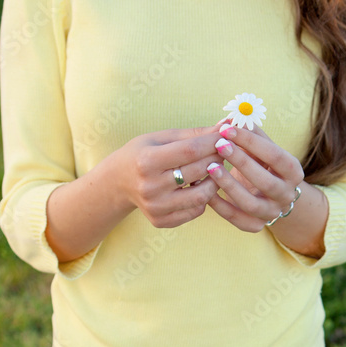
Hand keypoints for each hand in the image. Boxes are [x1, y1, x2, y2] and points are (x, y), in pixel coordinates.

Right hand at [115, 118, 232, 228]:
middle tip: (223, 152)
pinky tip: (199, 187)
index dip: (213, 142)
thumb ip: (194, 134)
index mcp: (147, 161)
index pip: (191, 150)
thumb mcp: (162, 138)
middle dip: (216, 159)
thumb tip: (226, 125)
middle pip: (198, 172)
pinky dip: (202, 199)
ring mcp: (155, 207)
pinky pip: (195, 211)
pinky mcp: (160, 221)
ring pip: (201, 196)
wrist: (119, 182)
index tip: (226, 135)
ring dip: (214, 182)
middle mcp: (150, 186)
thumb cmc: (143, 154)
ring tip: (213, 171)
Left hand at [205, 123, 304, 231]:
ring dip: (229, 185)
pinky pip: (236, 218)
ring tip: (210, 167)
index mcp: (293, 172)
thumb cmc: (262, 165)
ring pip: (251, 204)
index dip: (250, 141)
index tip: (227, 129)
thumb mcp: (261, 148)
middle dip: (241, 162)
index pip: (275, 155)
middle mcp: (287, 195)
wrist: (268, 196)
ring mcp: (272, 213)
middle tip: (219, 145)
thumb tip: (231, 116)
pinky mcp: (255, 226)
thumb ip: (250, 133)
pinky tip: (206, 190)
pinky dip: (220, 205)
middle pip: (266, 182)